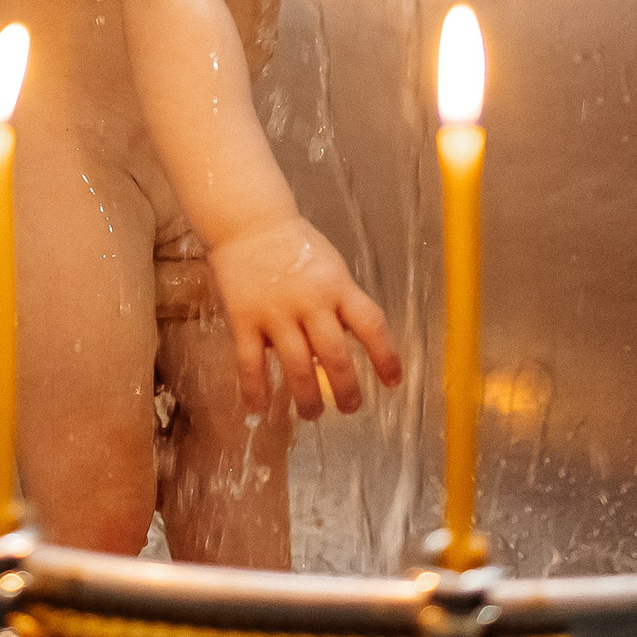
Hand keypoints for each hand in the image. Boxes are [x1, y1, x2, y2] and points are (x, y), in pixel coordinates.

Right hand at [206, 216, 402, 415]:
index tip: (393, 382)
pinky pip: (250, 362)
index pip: (371, 325)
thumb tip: (350, 343)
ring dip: (307, 398)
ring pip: (296, 366)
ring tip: (312, 414)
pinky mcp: (243, 319)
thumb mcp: (331, 267)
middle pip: (335, 355)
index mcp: (338, 287)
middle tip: (350, 408)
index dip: (386, 357)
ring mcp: (276, 312)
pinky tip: (259, 408)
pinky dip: (255, 389)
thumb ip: (340, 302)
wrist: (249, 222)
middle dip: (347, 389)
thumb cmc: (295, 245)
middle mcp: (311, 302)